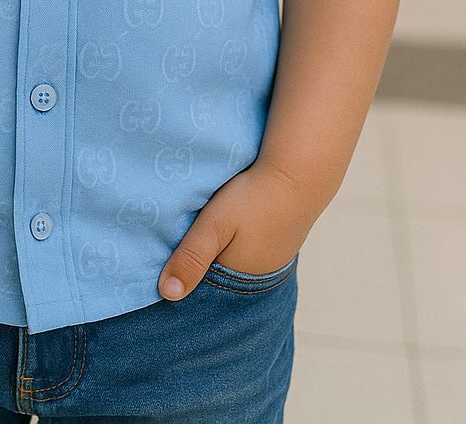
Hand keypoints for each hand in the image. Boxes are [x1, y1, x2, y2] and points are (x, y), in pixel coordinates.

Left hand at [157, 159, 317, 300]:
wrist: (300, 171)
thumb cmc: (254, 198)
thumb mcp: (214, 226)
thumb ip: (191, 258)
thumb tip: (167, 295)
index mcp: (242, 281)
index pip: (206, 290)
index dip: (186, 276)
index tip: (166, 265)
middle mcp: (260, 276)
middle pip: (220, 276)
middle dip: (202, 266)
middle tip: (178, 245)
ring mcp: (273, 257)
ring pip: (235, 259)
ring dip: (220, 250)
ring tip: (202, 233)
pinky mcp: (279, 237)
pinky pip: (250, 245)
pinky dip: (236, 239)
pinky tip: (230, 225)